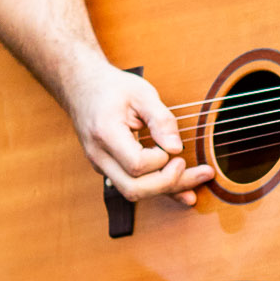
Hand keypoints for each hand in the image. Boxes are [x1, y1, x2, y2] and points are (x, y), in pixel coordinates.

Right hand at [64, 59, 213, 206]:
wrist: (81, 87)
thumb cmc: (111, 87)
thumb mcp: (141, 93)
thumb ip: (161, 120)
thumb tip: (176, 147)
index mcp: (105, 133)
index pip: (136, 164)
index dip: (160, 159)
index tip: (172, 144)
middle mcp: (99, 155)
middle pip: (134, 188)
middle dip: (168, 183)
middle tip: (189, 165)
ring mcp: (101, 165)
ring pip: (133, 193)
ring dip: (168, 189)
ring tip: (198, 177)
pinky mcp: (109, 169)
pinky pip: (134, 186)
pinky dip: (159, 189)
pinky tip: (184, 191)